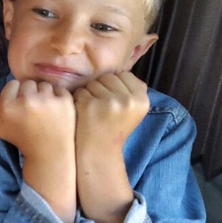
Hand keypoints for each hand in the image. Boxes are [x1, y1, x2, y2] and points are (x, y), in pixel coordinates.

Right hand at [0, 79, 75, 158]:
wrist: (49, 153)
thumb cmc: (22, 139)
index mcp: (8, 106)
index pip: (12, 84)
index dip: (15, 93)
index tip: (19, 104)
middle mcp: (27, 101)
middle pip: (28, 83)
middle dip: (30, 93)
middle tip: (32, 108)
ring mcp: (48, 101)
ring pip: (44, 85)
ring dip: (44, 95)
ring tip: (45, 109)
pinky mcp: (65, 102)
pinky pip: (60, 90)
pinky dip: (58, 98)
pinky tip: (55, 110)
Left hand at [73, 72, 146, 222]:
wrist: (98, 153)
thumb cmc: (113, 129)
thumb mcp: (133, 110)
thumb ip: (131, 90)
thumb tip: (122, 69)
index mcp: (142, 99)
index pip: (124, 75)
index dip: (114, 86)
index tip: (113, 102)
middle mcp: (128, 100)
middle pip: (108, 77)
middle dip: (101, 88)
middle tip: (101, 108)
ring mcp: (109, 102)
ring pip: (93, 83)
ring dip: (89, 93)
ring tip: (93, 111)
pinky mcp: (90, 105)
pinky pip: (81, 91)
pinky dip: (78, 100)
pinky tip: (83, 114)